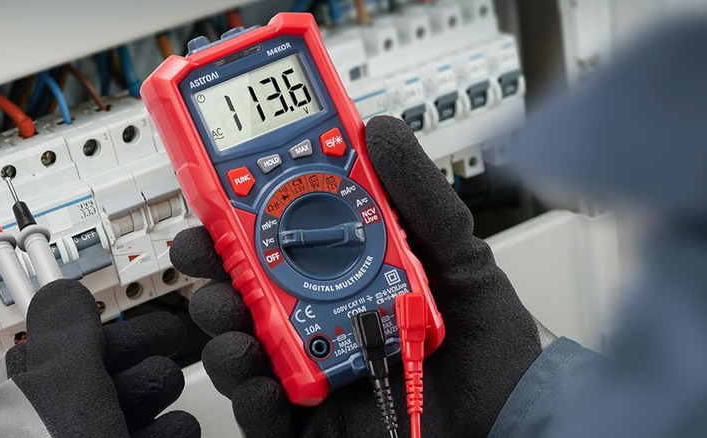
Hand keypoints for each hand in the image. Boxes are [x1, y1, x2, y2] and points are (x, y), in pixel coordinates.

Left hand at [0, 279, 200, 437]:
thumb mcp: (59, 385)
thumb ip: (66, 330)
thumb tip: (64, 292)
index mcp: (26, 398)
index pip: (77, 347)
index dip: (116, 333)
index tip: (150, 322)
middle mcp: (59, 428)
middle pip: (116, 376)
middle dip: (142, 371)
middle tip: (160, 364)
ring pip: (144, 409)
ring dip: (161, 405)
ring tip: (163, 417)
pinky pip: (166, 436)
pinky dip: (173, 435)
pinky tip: (176, 436)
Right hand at [170, 116, 541, 436]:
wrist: (513, 420)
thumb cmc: (486, 346)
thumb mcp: (459, 256)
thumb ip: (420, 195)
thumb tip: (379, 130)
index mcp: (345, 272)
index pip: (283, 233)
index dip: (245, 208)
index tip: (222, 184)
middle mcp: (320, 315)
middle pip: (246, 282)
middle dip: (214, 260)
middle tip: (205, 244)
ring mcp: (311, 366)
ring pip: (240, 340)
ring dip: (223, 321)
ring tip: (233, 311)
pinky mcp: (308, 419)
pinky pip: (260, 410)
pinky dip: (250, 393)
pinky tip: (263, 378)